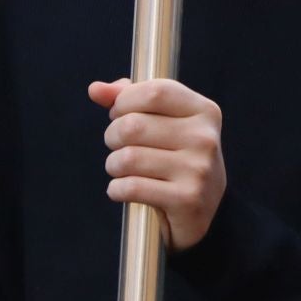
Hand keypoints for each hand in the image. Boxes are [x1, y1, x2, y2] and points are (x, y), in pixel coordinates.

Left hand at [91, 78, 226, 251]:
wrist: (204, 210)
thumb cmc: (177, 158)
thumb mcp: (165, 122)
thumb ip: (130, 99)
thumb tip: (95, 89)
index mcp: (204, 111)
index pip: (154, 92)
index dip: (125, 100)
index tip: (118, 113)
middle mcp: (205, 138)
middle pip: (133, 125)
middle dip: (113, 136)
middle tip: (117, 145)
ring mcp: (198, 170)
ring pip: (128, 158)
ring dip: (113, 165)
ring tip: (121, 169)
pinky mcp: (186, 199)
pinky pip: (131, 187)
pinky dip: (116, 189)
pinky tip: (122, 189)